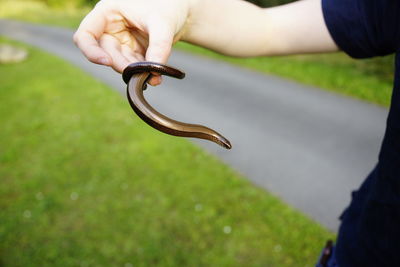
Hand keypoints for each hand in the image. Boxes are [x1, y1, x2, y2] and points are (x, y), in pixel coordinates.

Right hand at [73, 0, 192, 84]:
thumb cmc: (168, 6)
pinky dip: (143, 72)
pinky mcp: (133, 51)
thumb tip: (153, 71)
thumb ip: (158, 47)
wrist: (183, 11)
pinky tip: (155, 77)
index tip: (106, 62)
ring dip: (135, 71)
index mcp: (107, 12)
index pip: (86, 34)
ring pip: (120, 63)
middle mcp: (110, 27)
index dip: (90, 51)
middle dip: (123, 65)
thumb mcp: (162, 24)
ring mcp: (121, 41)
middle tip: (141, 74)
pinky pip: (133, 66)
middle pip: (106, 53)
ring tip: (153, 76)